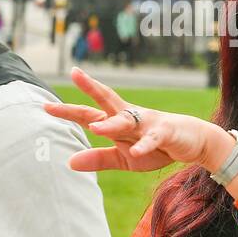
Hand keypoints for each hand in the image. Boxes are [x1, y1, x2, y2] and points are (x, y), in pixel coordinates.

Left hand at [44, 67, 229, 173]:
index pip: (89, 114)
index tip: (45, 105)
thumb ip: (98, 159)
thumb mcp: (123, 158)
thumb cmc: (155, 147)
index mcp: (118, 122)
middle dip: (90, 88)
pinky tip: (138, 152)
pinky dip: (145, 146)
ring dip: (111, 124)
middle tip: (75, 74)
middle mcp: (130, 117)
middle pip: (107, 101)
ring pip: (127, 120)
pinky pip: (153, 139)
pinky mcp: (165, 134)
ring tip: (94, 127)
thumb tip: (69, 162)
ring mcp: (148, 123)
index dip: (68, 110)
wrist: (192, 143)